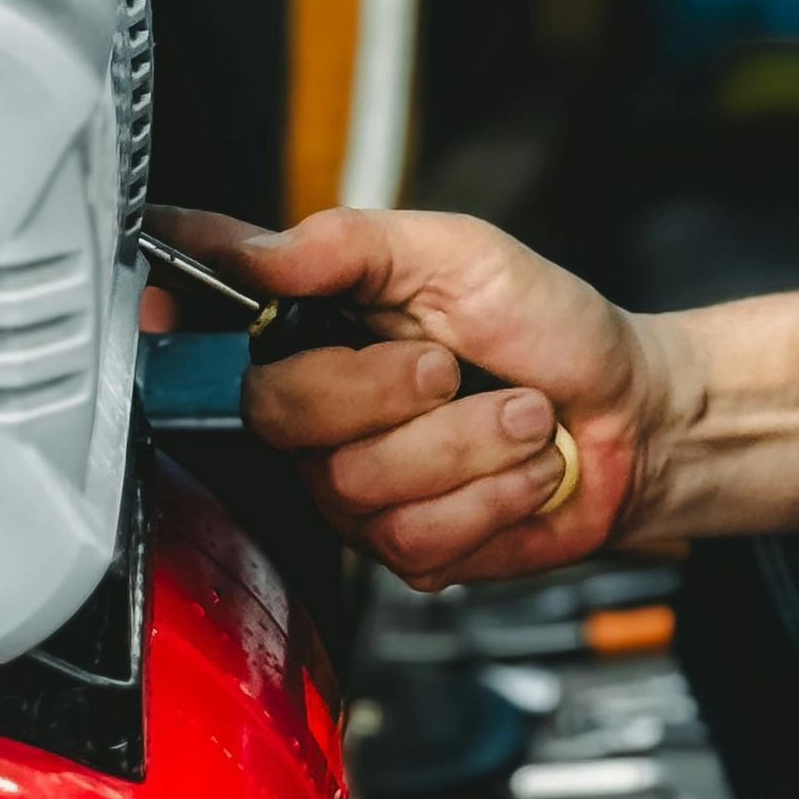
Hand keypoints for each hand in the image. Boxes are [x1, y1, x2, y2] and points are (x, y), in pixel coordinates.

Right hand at [148, 206, 687, 588]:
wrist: (632, 419)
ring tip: (522, 417)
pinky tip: (523, 471)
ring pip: (358, 484)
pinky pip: (414, 538)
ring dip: (467, 444)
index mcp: (314, 329)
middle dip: (384, 390)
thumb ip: (346, 247)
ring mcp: (354, 490)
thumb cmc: (548, 328)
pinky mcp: (404, 551)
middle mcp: (318, 414)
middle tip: (452, 366)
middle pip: (278, 415)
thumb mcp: (457, 252)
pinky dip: (492, 497)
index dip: (173, 323)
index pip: (211, 323)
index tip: (166, 308)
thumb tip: (251, 251)